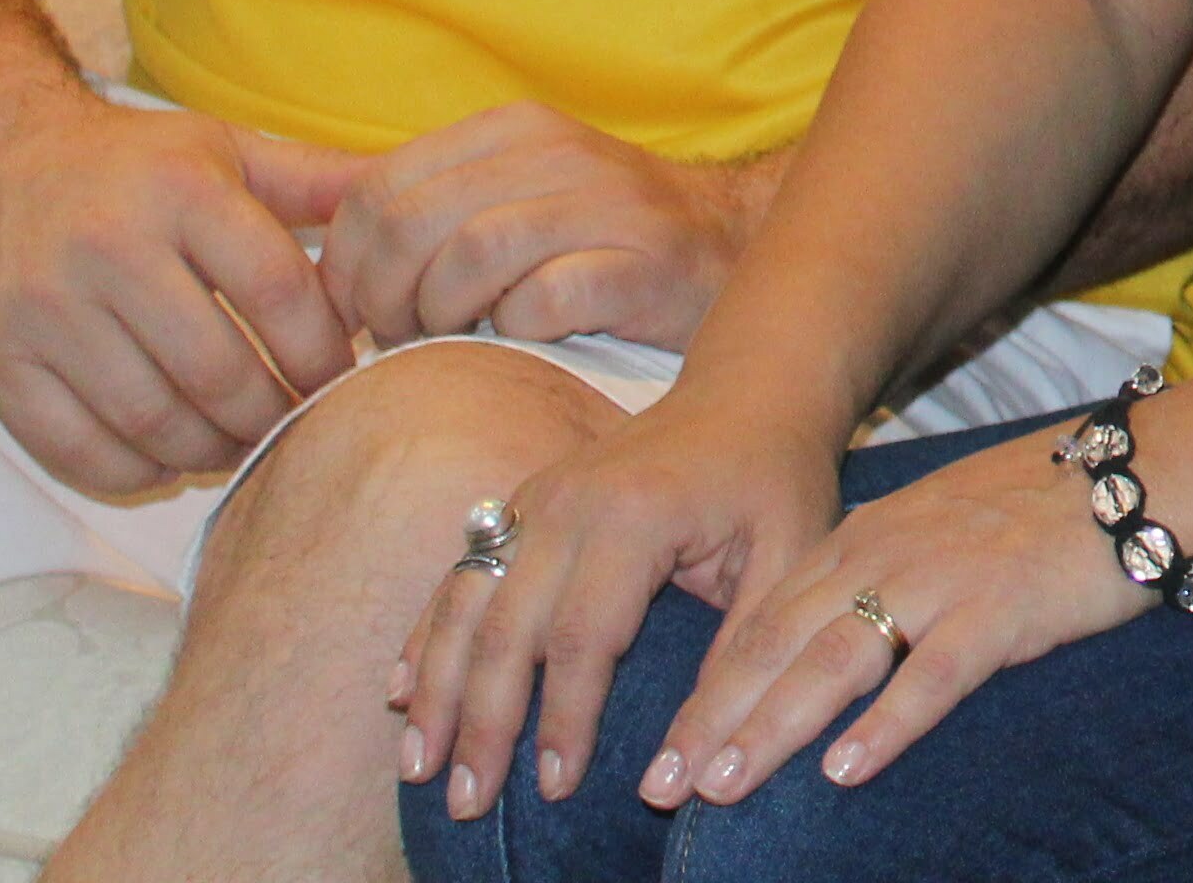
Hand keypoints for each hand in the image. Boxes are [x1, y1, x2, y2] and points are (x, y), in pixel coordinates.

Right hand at [0, 90, 358, 497]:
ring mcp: (43, 309)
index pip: (276, 291)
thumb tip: (409, 194)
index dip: (322, 350)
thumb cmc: (131, 163)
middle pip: (217, 370)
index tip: (345, 377)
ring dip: (211, 450)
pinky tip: (171, 457)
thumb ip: (318, 179)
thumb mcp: (224, 149)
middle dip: (272, 415)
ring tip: (242, 444)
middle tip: (297, 427)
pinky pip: (76, 446)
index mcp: (180, 190)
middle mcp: (108, 246)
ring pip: (151, 419)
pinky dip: (135, 469)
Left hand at [261, 103, 780, 353]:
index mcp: (512, 129)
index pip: (376, 188)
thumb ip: (421, 199)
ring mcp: (606, 206)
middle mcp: (558, 153)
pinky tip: (525, 338)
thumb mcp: (510, 190)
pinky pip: (542, 303)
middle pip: (411, 225)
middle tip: (398, 338)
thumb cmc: (598, 234)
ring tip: (454, 339)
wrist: (733, 246)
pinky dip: (515, 332)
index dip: (343, 266)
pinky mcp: (644, 265)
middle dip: (382, 300)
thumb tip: (305, 228)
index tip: (356, 314)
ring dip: (440, 319)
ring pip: (469, 259)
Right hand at [394, 383, 844, 820]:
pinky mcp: (524, 499)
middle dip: (484, 724)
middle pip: (508, 629)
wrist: (751, 390)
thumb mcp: (788, 559)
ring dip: (439, 688)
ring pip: (467, 602)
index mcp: (637, 516)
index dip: (565, 720)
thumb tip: (692, 763)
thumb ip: (741, 654)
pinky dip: (429, 633)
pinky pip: (462, 570)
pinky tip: (404, 689)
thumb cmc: (776, 478)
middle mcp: (571, 502)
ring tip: (421, 765)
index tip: (555, 790)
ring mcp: (538, 496)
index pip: (585, 638)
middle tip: (469, 802)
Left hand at [647, 418, 1153, 808]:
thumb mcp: (932, 528)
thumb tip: (812, 645)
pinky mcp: (1001, 610)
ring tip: (723, 782)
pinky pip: (933, 675)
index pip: (762, 621)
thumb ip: (871, 576)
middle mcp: (887, 556)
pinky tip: (847, 768)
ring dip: (772, 726)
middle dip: (713, 719)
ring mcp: (942, 581)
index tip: (662, 749)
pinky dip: (886, 723)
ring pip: (836, 660)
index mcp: (865, 538)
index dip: (707, 688)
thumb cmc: (1036, 511)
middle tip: (662, 786)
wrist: (1135, 475)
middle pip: (779, 644)